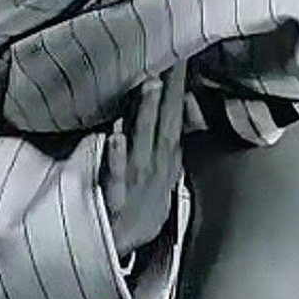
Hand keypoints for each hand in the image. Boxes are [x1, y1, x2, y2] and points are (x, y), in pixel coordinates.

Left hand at [102, 62, 187, 259]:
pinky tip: (115, 133)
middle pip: (165, 119)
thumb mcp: (162, 171)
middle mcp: (156, 162)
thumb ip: (163, 140)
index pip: (177, 112)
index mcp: (167, 155)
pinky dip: (117, 154)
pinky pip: (116, 173)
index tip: (183, 52)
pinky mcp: (116, 197)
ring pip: (143, 140)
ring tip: (151, 82)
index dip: (181, 83)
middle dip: (171, 86)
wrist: (124, 245)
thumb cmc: (139, 207)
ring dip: (147, 112)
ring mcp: (138, 179)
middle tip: (174, 53)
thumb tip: (169, 109)